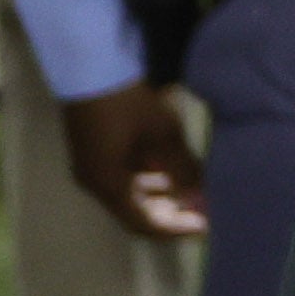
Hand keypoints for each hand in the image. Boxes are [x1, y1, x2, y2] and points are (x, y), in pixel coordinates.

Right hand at [62, 82, 210, 239]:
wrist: (90, 67)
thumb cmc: (127, 103)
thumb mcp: (162, 135)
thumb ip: (183, 170)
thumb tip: (201, 199)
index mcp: (107, 185)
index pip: (142, 224)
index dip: (174, 228)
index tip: (203, 226)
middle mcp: (94, 183)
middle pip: (134, 211)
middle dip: (169, 212)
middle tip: (201, 207)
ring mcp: (90, 166)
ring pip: (128, 192)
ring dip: (160, 193)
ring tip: (192, 185)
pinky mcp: (93, 150)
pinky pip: (122, 175)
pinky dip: (147, 176)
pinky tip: (169, 165)